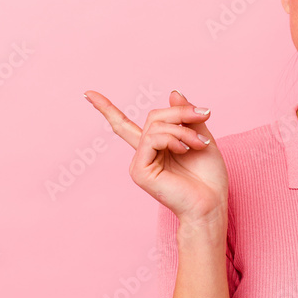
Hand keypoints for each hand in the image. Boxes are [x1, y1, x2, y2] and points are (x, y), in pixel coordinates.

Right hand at [84, 89, 228, 223]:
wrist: (210, 206)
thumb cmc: (209, 178)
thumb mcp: (202, 137)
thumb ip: (187, 117)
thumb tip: (172, 92)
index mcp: (154, 149)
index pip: (124, 126)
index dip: (106, 109)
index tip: (87, 94)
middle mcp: (143, 155)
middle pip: (153, 117)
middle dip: (180, 113)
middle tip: (205, 115)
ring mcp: (139, 164)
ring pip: (155, 127)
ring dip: (182, 130)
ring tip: (200, 143)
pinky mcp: (140, 171)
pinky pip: (152, 139)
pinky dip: (172, 139)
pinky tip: (184, 150)